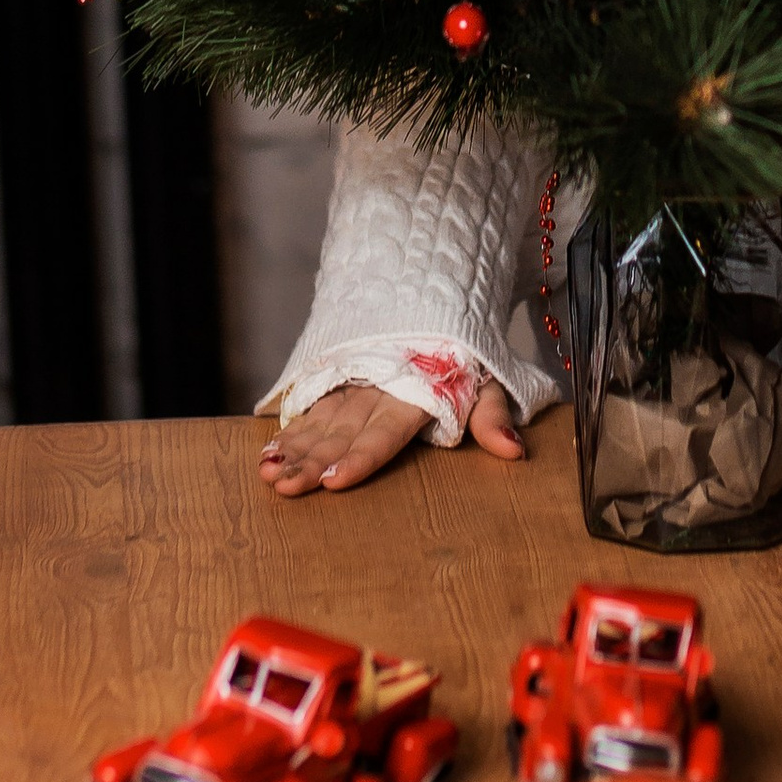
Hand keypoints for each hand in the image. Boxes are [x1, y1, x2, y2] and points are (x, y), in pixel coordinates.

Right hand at [257, 378, 526, 494]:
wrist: (436, 295)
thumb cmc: (461, 355)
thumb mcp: (488, 381)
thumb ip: (492, 417)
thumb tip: (514, 452)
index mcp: (412, 395)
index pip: (383, 433)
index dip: (359, 457)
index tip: (333, 482)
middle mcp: (376, 390)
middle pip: (341, 433)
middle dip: (310, 462)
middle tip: (283, 487)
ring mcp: (352, 384)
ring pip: (320, 421)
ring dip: (292, 449)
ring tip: (267, 474)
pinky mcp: (337, 379)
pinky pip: (311, 407)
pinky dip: (288, 430)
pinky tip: (268, 454)